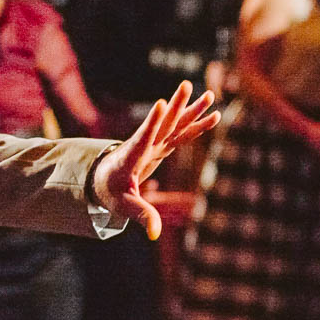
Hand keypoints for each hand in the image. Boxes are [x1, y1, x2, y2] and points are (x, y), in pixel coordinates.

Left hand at [92, 81, 218, 239]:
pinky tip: (215, 115)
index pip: (142, 137)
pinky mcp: (162, 146)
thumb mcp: (124, 205)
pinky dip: (198, 125)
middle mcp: (144, 144)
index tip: (160, 104)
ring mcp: (155, 143)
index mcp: (131, 156)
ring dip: (191, 109)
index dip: (151, 123)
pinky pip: (182, 134)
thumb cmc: (110, 191)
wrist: (105, 178)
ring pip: (175, 123)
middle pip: (162, 123)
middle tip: (185, 85)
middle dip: (175, 106)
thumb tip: (154, 234)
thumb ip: (141, 215)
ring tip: (210, 94)